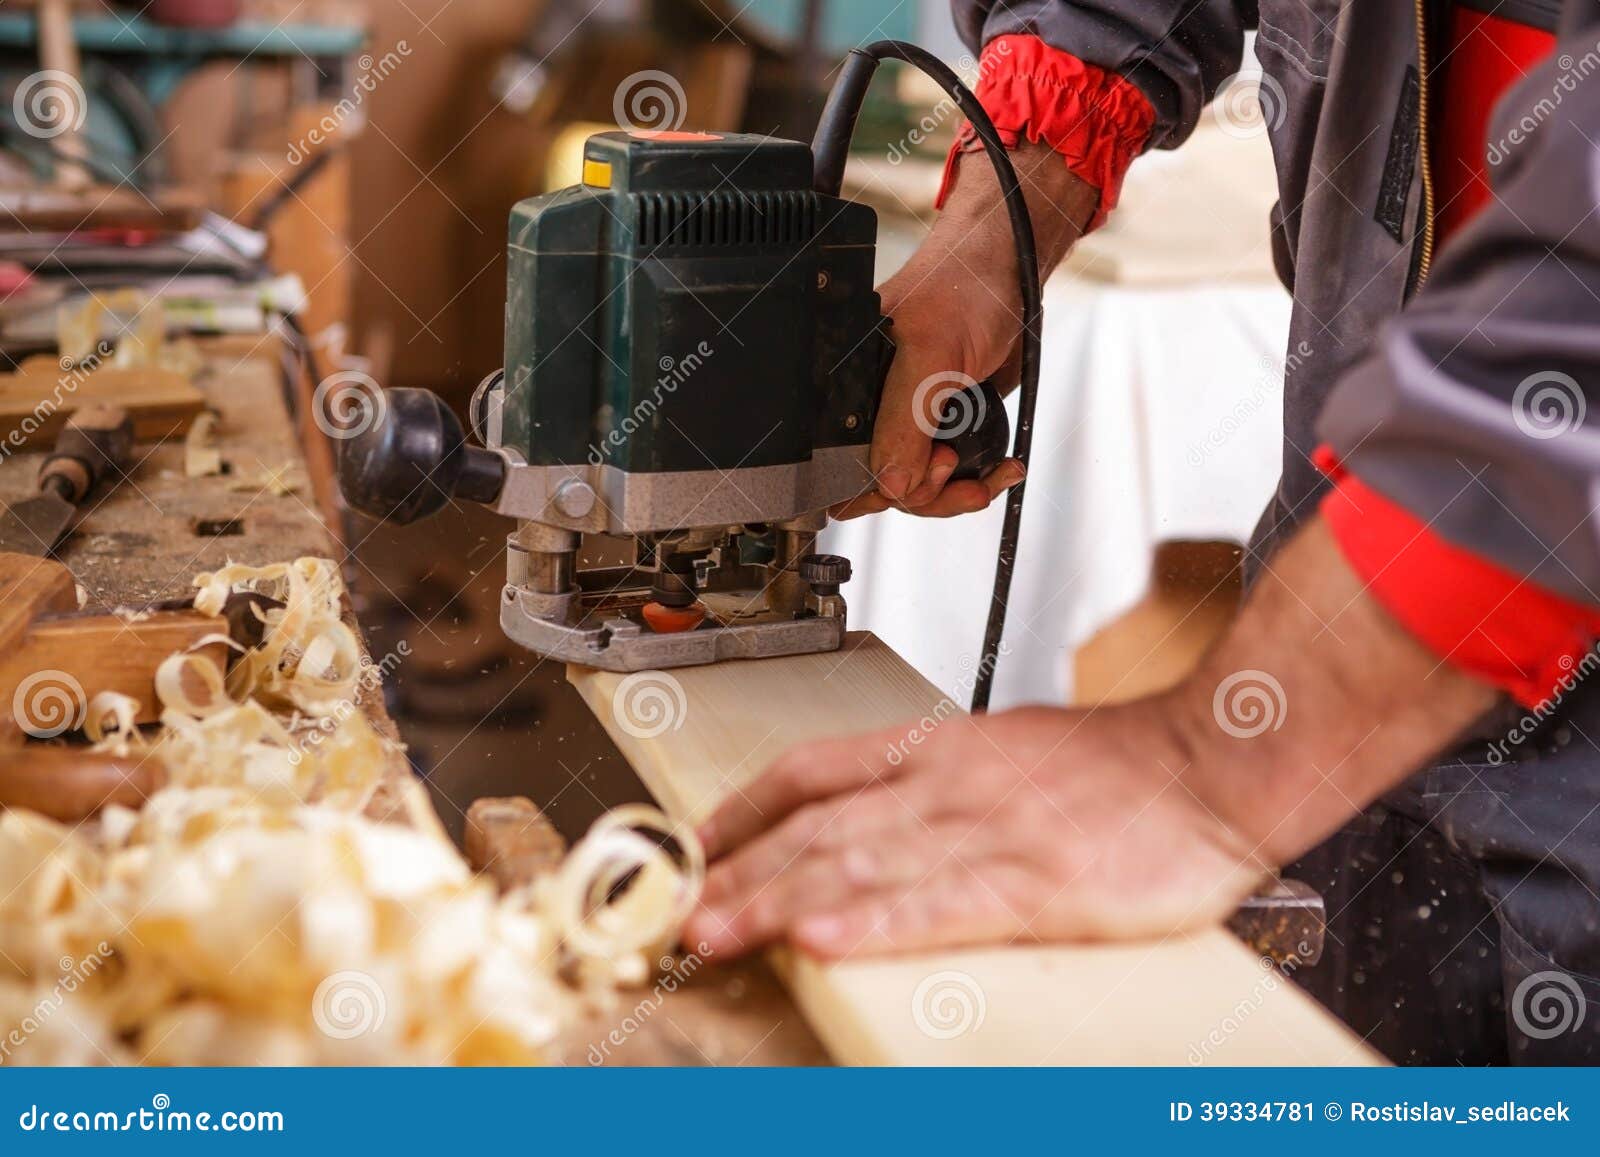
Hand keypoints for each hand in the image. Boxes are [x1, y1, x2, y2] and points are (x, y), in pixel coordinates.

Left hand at [683, 702, 1265, 958]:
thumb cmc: (1117, 766)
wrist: (1210, 761)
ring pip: (859, 864)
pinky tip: (822, 938)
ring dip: (776, 900)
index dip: (744, 809)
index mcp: (938, 746)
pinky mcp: (1035, 884)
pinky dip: (872, 922)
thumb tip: (873, 819)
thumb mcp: (1006, 748)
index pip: (811, 770)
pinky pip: (937, 905)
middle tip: (680, 907)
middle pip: (818, 826)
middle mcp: (947, 782)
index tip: (698, 845)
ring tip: (719, 930)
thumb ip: (937, 781)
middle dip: (740, 870)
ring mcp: (988, 831)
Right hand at [833, 141, 1097, 519]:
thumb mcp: (931, 353)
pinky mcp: (938, 424)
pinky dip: (973, 479)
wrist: (1011, 272)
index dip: (880, 486)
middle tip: (953, 469)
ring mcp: (905, 420)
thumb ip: (906, 419)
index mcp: (846, 388)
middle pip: (880, 486)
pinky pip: (943, 475)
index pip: (842, 466)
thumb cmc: (962, 286)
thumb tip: (893, 484)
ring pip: (914, 487)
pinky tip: (998, 469)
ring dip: (954, 493)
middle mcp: (870, 408)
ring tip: (987, 477)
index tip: (924, 477)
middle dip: (924, 493)